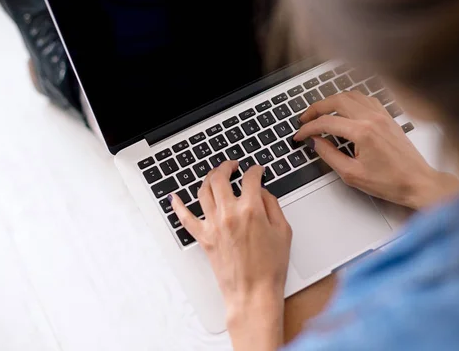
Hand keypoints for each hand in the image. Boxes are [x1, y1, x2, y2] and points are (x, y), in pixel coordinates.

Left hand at [170, 161, 291, 350]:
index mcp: (251, 209)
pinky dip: (178, 205)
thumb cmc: (270, 267)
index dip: (256, 170)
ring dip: (208, 178)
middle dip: (226, 166)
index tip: (258, 170)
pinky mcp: (204, 238)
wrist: (253, 293)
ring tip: (214, 176)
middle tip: (232, 165)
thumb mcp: (283, 231)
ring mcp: (213, 225)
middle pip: (220, 178)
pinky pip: (185, 218)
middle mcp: (229, 213)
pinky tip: (175, 197)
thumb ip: (273, 206)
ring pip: (203, 191)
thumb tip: (262, 193)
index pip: (250, 178)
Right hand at [294, 90, 458, 209]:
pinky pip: (365, 98)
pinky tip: (344, 109)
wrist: (417, 182)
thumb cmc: (390, 182)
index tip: (300, 135)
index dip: (308, 128)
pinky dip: (350, 100)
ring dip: (332, 100)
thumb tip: (315, 142)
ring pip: (350, 95)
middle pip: (336, 100)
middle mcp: (372, 118)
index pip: (326, 122)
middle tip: (305, 118)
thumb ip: (329, 155)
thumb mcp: (351, 174)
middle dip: (316, 107)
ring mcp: (381, 115)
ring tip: (321, 112)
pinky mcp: (388, 117)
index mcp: (363, 132)